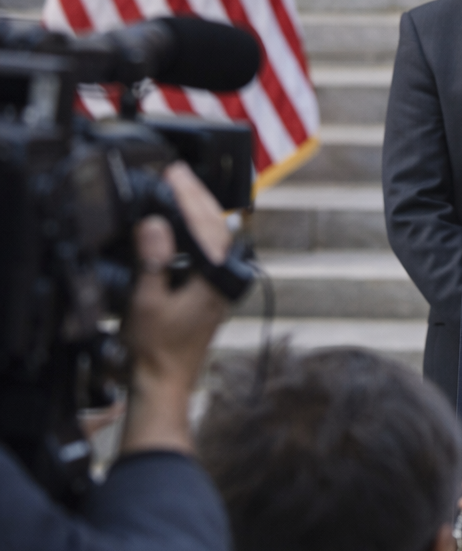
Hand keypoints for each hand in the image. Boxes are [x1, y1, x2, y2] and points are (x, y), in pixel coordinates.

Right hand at [120, 163, 231, 454]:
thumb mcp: (146, 300)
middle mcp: (226, 278)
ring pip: (216, 235)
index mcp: (217, 278)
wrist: (164, 379)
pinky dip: (195, 230)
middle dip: (197, 195)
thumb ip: (152, 261)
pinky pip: (209, 249)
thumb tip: (155, 225)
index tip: (174, 174)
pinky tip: (179, 221)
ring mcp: (222, 283)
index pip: (207, 225)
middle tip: (176, 171)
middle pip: (218, 224)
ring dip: (197, 210)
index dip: (190, 196)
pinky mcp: (213, 288)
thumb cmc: (156, 348)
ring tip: (177, 186)